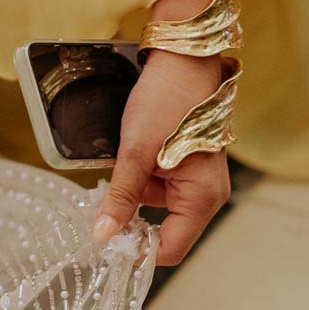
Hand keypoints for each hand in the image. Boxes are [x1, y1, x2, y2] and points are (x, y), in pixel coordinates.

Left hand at [91, 0, 234, 266]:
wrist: (183, 59)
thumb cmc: (167, 101)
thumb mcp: (135, 152)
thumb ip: (120, 197)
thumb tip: (102, 235)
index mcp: (202, 197)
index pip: (169, 249)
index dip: (136, 250)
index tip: (104, 242)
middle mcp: (207, 195)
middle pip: (166, 231)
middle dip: (132, 222)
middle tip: (101, 207)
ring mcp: (198, 181)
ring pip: (159, 209)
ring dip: (133, 198)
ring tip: (118, 168)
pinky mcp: (188, 167)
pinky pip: (161, 188)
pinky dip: (140, 181)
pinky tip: (128, 160)